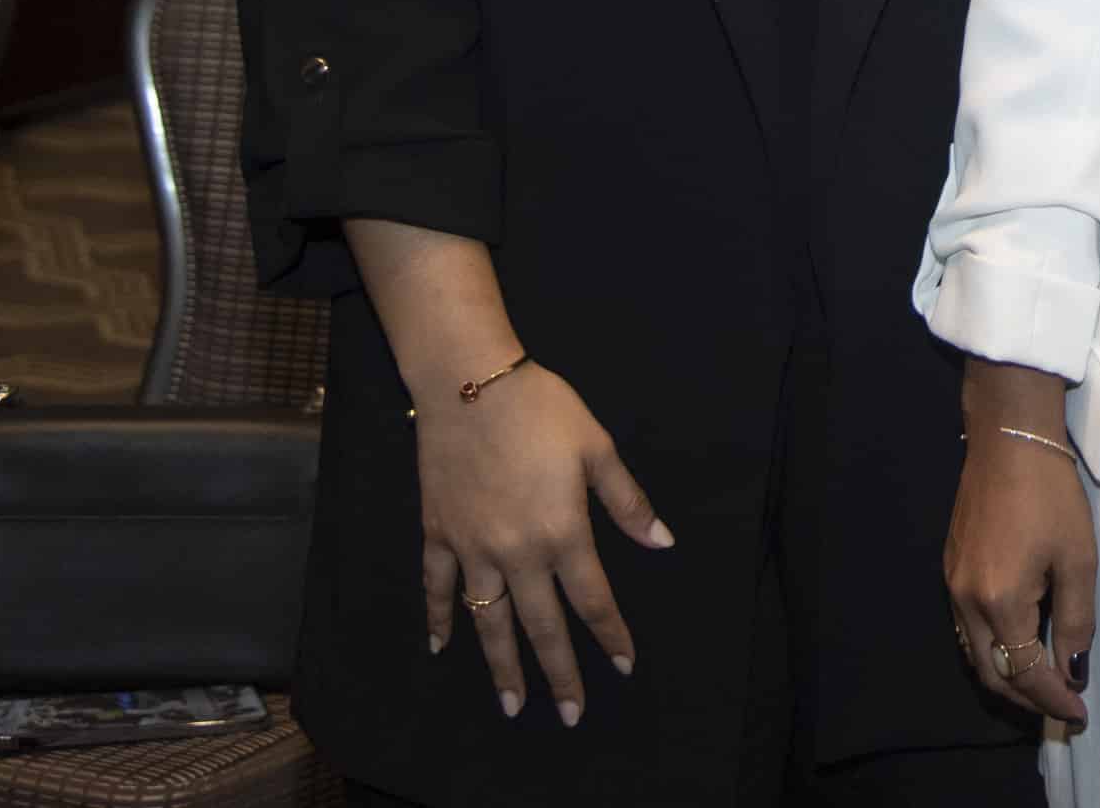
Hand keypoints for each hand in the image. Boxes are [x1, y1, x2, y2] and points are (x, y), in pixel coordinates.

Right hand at [416, 364, 670, 727]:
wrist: (470, 383)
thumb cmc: (542, 409)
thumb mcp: (597, 448)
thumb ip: (628, 502)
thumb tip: (662, 542)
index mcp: (562, 533)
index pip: (593, 600)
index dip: (611, 636)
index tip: (624, 666)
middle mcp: (516, 552)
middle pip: (541, 627)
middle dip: (559, 674)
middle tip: (569, 715)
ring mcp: (471, 548)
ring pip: (488, 621)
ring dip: (500, 666)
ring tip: (512, 705)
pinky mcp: (438, 534)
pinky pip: (437, 587)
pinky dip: (438, 618)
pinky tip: (440, 647)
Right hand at [945, 364, 1094, 726]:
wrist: (1008, 439)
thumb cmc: (1051, 494)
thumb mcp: (1078, 559)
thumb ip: (1076, 621)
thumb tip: (1072, 670)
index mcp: (1000, 602)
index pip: (1026, 673)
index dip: (1053, 700)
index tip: (1077, 715)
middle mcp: (966, 602)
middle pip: (992, 674)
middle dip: (1027, 699)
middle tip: (1061, 708)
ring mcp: (951, 585)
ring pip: (974, 654)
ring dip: (1007, 676)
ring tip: (1044, 684)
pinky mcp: (950, 568)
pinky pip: (967, 628)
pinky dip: (992, 648)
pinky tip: (1017, 644)